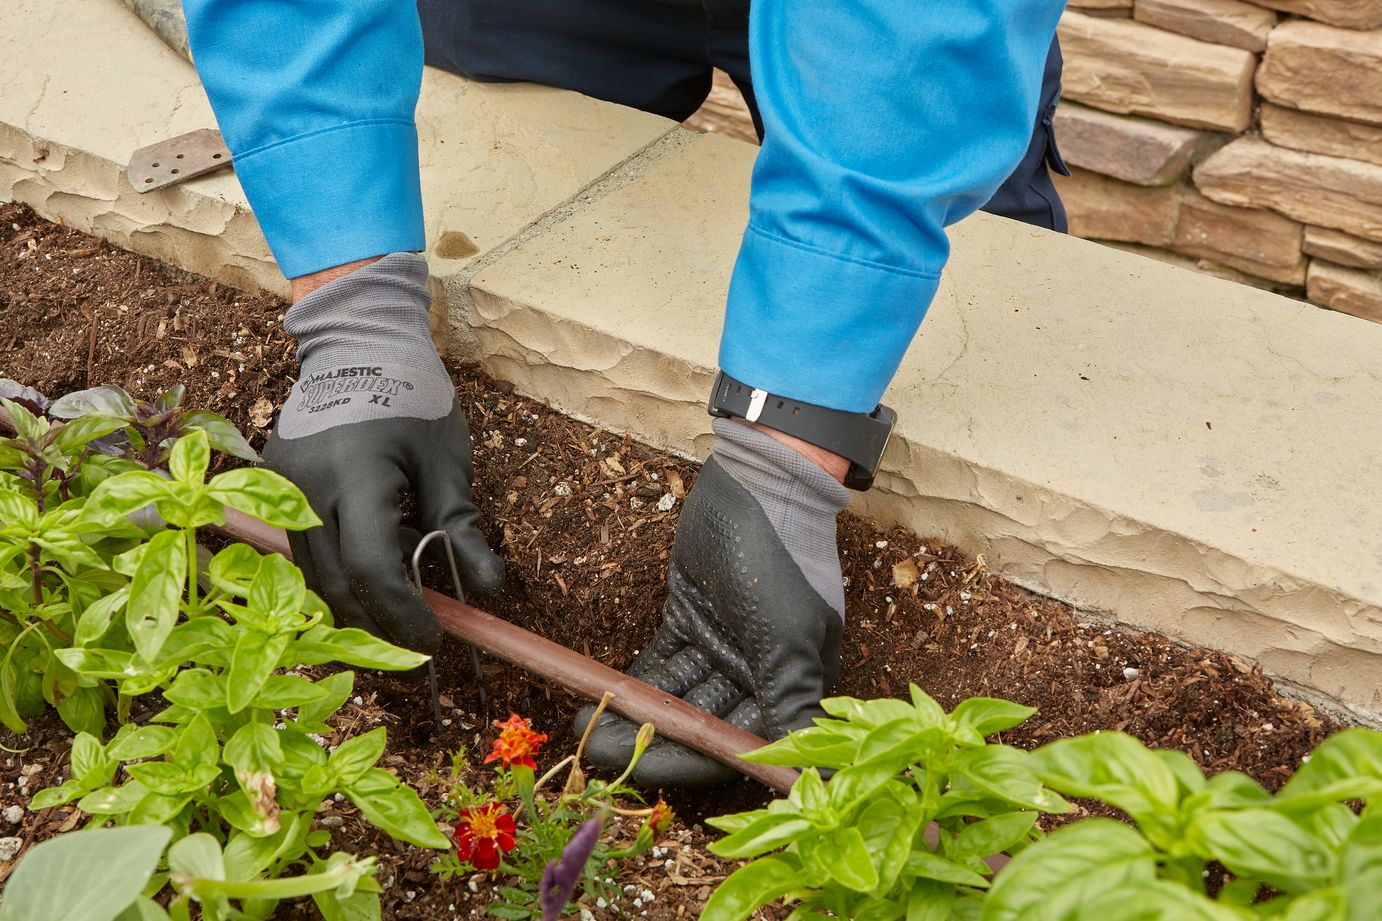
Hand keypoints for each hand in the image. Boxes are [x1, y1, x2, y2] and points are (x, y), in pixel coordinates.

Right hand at [264, 253, 502, 652]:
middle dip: (377, 627)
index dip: (404, 615)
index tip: (435, 641)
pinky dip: (338, 572)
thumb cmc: (412, 396)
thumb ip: (463, 526)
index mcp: (355, 473)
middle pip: (335, 585)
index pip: (373, 568)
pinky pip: (303, 550)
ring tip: (401, 609)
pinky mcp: (271, 487)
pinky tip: (374, 569)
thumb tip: (488, 589)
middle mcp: (305, 486)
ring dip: (356, 604)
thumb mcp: (447, 460)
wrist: (357, 342)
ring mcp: (279, 487)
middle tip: (417, 650)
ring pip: (312, 576)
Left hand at [581, 419, 847, 784]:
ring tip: (584, 728)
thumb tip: (804, 772)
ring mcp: (722, 649)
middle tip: (596, 751)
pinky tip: (594, 697)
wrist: (758, 482)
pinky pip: (659, 665)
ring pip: (675, 697)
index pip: (740, 743)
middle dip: (651, 740)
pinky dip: (630, 682)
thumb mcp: (788, 636)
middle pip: (702, 725)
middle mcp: (759, 675)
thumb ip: (788, 702)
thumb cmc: (782, 560)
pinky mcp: (690, 622)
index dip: (693, 761)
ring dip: (633, 714)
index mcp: (794, 686)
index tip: (642, 771)